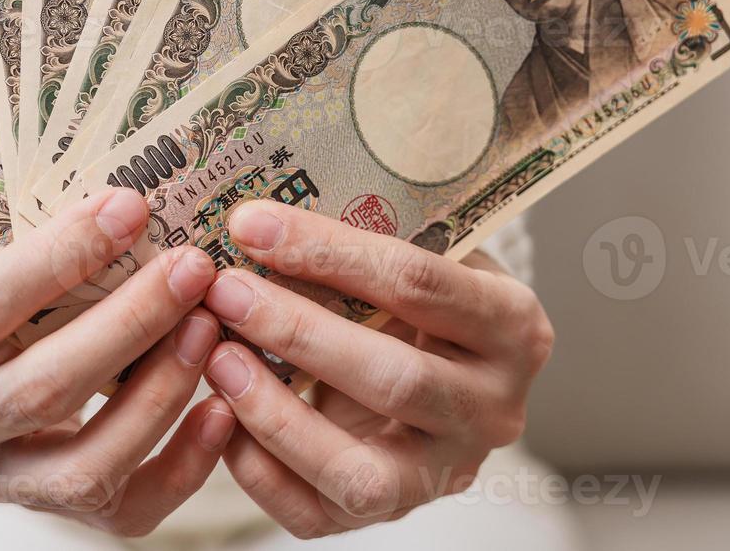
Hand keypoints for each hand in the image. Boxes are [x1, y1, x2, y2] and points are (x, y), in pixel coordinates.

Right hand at [0, 189, 235, 536]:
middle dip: (129, 324)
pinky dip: (180, 466)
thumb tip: (117, 196)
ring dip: (159, 392)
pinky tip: (219, 411)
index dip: (59, 259)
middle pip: (41, 389)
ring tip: (207, 327)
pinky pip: (119, 510)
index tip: (130, 209)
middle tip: (190, 268)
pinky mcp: (37, 510)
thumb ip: (1, 231)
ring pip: (84, 464)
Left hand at [201, 200, 554, 538]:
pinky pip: (319, 512)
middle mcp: (494, 408)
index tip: (250, 224)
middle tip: (226, 292)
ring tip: (217, 359)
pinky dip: (261, 468)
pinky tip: (220, 415)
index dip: (326, 251)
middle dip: (296, 333)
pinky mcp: (394, 512)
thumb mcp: (419, 250)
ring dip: (275, 414)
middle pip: (394, 379)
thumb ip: (364, 236)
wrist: (448, 364)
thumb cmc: (417, 296)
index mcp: (512, 323)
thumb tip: (255, 217)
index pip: (417, 282)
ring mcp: (448, 470)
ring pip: (359, 470)